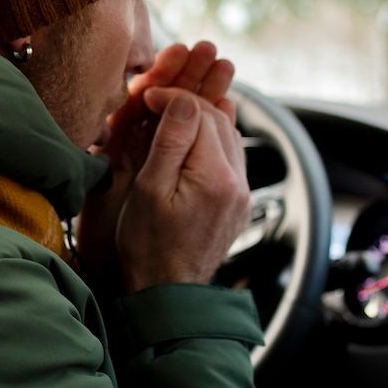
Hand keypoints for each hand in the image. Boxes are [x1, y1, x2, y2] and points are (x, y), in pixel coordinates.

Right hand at [76, 43, 236, 289]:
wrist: (167, 291)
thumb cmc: (149, 246)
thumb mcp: (149, 189)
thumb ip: (170, 141)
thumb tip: (184, 100)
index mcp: (215, 177)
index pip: (201, 113)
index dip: (172, 97)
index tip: (146, 95)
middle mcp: (237, 182)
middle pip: (218, 119)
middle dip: (188, 103)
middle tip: (155, 100)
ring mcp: (241, 193)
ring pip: (227, 135)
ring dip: (201, 119)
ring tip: (169, 116)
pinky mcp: (238, 202)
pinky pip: (230, 156)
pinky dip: (210, 140)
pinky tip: (189, 140)